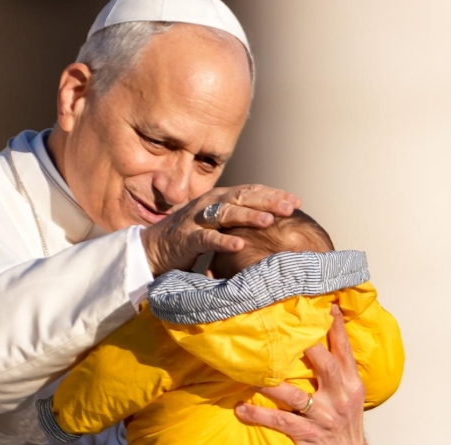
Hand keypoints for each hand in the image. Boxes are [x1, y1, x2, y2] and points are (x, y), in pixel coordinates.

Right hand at [140, 184, 300, 274]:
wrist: (154, 247)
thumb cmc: (192, 236)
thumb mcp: (217, 223)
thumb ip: (239, 219)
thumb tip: (272, 221)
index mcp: (219, 198)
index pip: (250, 191)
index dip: (273, 194)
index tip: (297, 201)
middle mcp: (209, 204)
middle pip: (242, 197)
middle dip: (268, 201)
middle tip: (291, 206)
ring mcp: (197, 219)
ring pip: (226, 214)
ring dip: (248, 216)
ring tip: (268, 220)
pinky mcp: (187, 238)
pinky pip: (207, 238)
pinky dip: (223, 241)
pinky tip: (239, 244)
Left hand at [234, 305, 378, 444]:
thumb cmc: (346, 429)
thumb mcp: (350, 398)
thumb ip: (338, 373)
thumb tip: (318, 344)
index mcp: (351, 384)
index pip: (344, 350)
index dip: (335, 326)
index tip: (324, 305)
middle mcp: (340, 397)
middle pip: (325, 364)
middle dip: (306, 345)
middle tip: (283, 328)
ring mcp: (325, 417)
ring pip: (295, 395)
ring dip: (271, 383)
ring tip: (249, 371)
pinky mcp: (308, 435)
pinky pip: (280, 422)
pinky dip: (259, 415)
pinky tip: (241, 409)